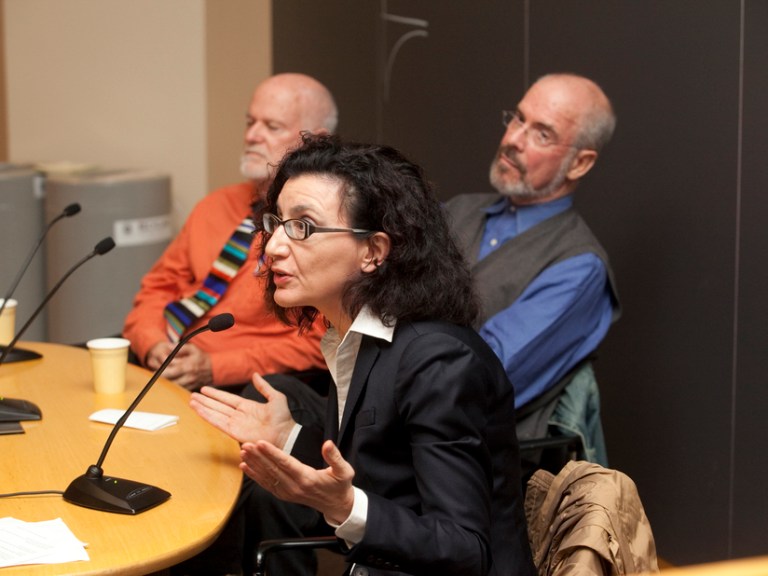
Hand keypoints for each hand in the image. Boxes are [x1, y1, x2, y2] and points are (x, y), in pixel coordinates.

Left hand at [146, 342, 211, 389]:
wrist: (215, 368)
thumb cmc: (201, 358)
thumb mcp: (192, 349)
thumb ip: (179, 348)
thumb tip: (167, 347)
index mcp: (187, 365)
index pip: (170, 369)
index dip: (160, 371)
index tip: (152, 371)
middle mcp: (188, 375)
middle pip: (170, 379)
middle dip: (160, 379)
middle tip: (153, 377)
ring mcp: (190, 383)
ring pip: (174, 386)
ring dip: (165, 384)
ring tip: (158, 382)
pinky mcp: (191, 388)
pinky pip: (179, 389)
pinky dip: (172, 388)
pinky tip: (167, 385)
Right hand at [190, 373, 296, 446]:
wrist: (285, 435)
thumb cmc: (283, 419)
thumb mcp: (275, 398)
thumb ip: (264, 387)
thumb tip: (255, 375)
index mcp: (247, 406)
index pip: (227, 399)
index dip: (216, 394)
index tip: (204, 389)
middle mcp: (239, 415)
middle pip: (218, 406)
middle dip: (205, 401)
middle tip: (192, 395)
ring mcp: (236, 424)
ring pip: (215, 414)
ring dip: (203, 408)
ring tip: (191, 402)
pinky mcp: (234, 432)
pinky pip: (218, 423)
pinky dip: (208, 417)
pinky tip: (199, 411)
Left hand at [241, 439, 355, 524]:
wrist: (337, 505)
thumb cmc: (340, 486)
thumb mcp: (344, 471)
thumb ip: (335, 457)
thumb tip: (328, 444)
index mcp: (307, 479)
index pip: (286, 463)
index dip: (272, 453)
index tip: (260, 443)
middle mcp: (295, 487)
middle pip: (273, 469)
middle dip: (258, 456)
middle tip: (246, 444)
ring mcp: (288, 492)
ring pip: (267, 476)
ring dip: (254, 464)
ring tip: (243, 451)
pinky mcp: (284, 495)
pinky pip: (267, 484)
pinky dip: (255, 475)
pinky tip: (246, 466)